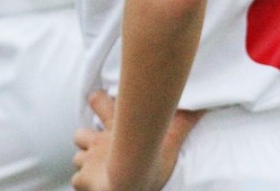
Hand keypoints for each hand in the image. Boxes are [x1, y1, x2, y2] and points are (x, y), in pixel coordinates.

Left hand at [72, 91, 201, 190]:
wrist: (129, 181)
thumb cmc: (151, 159)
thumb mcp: (171, 137)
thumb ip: (184, 121)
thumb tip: (202, 106)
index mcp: (116, 129)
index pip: (100, 103)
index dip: (97, 100)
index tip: (97, 98)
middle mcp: (99, 143)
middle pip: (81, 135)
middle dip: (85, 139)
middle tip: (95, 144)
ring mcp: (89, 161)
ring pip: (78, 159)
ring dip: (85, 163)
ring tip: (95, 171)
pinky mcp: (83, 179)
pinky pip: (77, 180)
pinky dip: (83, 184)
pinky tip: (92, 188)